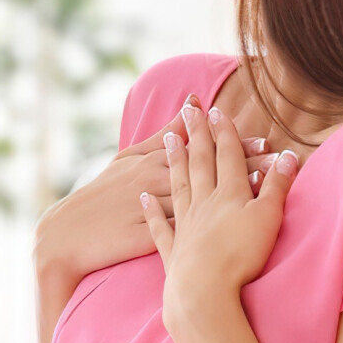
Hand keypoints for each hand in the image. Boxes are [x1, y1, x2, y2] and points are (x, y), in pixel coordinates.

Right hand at [34, 100, 274, 284]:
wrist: (68, 234)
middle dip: (239, 162)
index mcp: (147, 162)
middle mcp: (150, 180)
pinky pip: (181, 229)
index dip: (228, 145)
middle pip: (201, 169)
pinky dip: (207, 224)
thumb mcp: (127, 159)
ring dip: (231, 190)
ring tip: (265, 186)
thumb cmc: (101, 195)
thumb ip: (161, 135)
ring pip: (197, 196)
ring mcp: (148, 208)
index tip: (261, 140)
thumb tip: (189, 106)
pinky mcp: (145, 236)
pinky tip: (232, 225)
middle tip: (274, 156)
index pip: (193, 149)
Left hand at [141, 98, 299, 331]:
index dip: (222, 132)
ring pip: (178, 185)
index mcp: (227, 194)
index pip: (225, 156)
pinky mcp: (172, 249)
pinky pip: (159, 225)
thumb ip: (277, 186)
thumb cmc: (240, 254)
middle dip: (197, 135)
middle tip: (189, 111)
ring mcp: (183, 224)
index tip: (214, 109)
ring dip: (175, 161)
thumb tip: (288, 155)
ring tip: (169, 139)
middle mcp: (202, 203)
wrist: (203, 289)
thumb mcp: (268, 217)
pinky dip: (152, 210)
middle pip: (199, 162)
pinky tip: (142, 198)